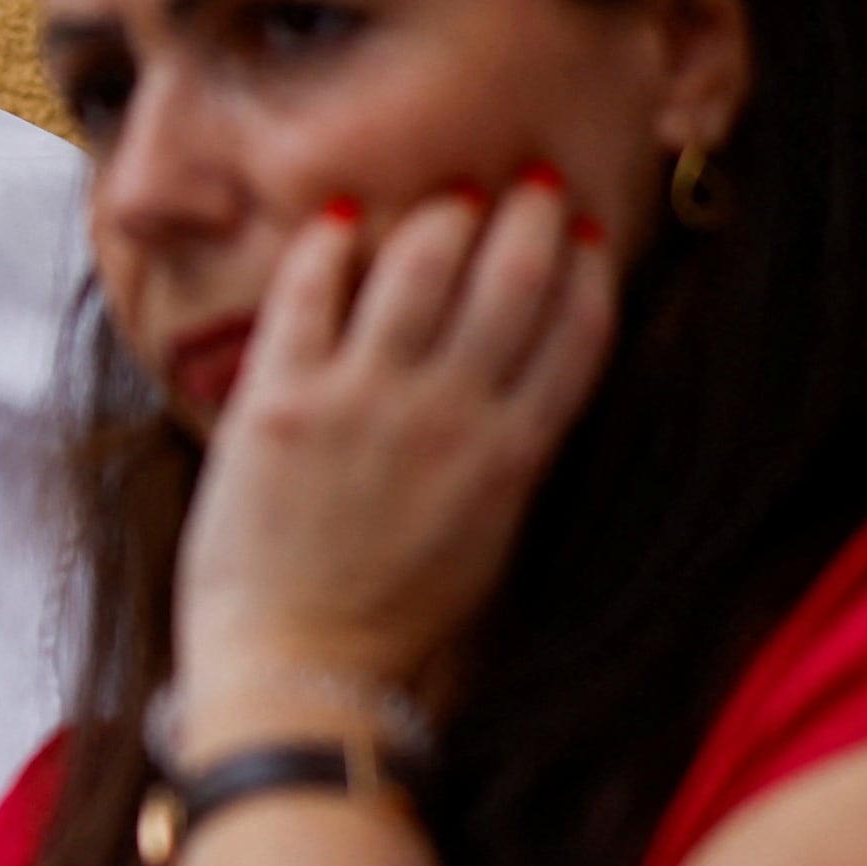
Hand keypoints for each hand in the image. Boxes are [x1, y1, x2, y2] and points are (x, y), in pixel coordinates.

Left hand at [174, 177, 613, 730]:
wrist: (298, 680)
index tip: (583, 231)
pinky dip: (330, 239)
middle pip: (513, 275)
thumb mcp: (490, 545)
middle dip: (528, 213)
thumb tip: (526, 388)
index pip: (579, 329)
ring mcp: (364, 402)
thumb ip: (512, 460)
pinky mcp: (279, 400)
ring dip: (439, 210)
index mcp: (514, 457)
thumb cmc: (394, 629)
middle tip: (523, 185)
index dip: (587, 266)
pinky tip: (340, 218)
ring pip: (422, 260)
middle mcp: (451, 416)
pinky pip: (311, 287)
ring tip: (443, 196)